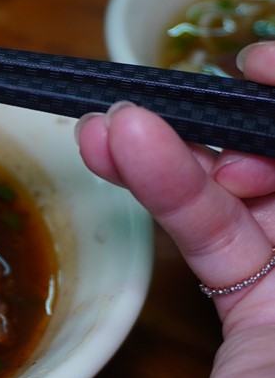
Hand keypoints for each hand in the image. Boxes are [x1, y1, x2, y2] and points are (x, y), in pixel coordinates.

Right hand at [75, 41, 274, 377]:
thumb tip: (270, 148)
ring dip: (185, 153)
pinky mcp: (260, 313)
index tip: (261, 64)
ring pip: (254, 193)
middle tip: (202, 92)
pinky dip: (167, 196)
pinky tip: (119, 158)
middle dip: (252, 120)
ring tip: (118, 124)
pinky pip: (216, 240)